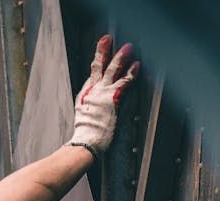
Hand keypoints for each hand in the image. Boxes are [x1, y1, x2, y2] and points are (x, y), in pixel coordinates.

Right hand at [69, 35, 139, 156]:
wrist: (85, 142)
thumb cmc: (85, 138)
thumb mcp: (82, 122)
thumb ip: (87, 115)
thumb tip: (89, 118)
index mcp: (84, 97)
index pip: (91, 78)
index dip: (97, 66)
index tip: (100, 57)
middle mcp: (92, 91)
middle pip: (97, 66)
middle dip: (102, 51)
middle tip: (107, 39)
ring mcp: (102, 93)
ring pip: (111, 69)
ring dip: (120, 57)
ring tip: (128, 47)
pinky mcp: (112, 98)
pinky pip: (124, 82)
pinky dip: (131, 73)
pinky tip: (137, 65)